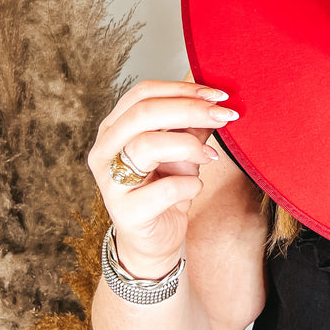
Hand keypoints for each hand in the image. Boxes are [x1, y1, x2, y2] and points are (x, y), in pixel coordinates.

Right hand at [87, 79, 238, 275]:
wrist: (155, 240)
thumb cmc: (164, 188)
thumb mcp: (181, 151)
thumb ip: (192, 125)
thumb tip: (217, 100)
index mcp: (114, 128)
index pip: (142, 93)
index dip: (182, 89)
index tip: (218, 95)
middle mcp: (104, 151)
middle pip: (143, 113)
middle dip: (190, 110)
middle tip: (224, 116)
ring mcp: (110, 182)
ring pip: (147, 145)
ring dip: (189, 146)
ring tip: (210, 157)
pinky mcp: (126, 213)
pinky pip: (164, 189)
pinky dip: (190, 184)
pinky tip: (194, 187)